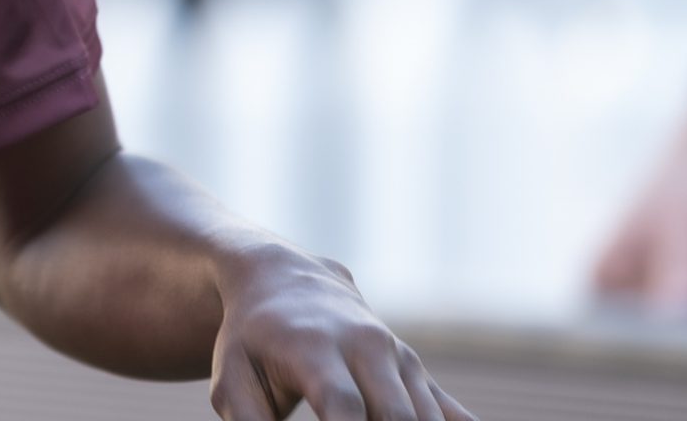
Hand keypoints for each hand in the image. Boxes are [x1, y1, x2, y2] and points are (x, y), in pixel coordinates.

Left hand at [207, 245, 476, 420]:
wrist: (286, 279)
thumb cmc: (250, 340)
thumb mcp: (232, 379)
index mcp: (316, 347)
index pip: (344, 407)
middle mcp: (367, 346)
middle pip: (397, 415)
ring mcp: (399, 358)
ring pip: (425, 420)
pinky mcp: (417, 373)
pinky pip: (454, 414)